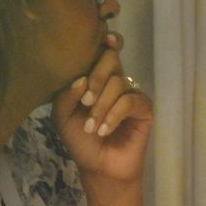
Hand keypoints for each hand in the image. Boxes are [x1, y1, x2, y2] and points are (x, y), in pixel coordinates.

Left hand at [54, 32, 151, 185]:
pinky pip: (129, 101)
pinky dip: (114, 115)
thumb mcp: (62, 117)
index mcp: (95, 77)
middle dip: (97, 77)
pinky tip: (104, 130)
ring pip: (117, 83)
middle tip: (85, 101)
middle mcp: (113, 81)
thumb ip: (65, 95)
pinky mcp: (143, 109)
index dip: (107, 42)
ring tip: (91, 127)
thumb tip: (82, 78)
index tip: (105, 38)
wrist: (98, 168)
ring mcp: (130, 94)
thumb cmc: (80, 140)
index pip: (103, 51)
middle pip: (111, 59)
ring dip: (101, 106)